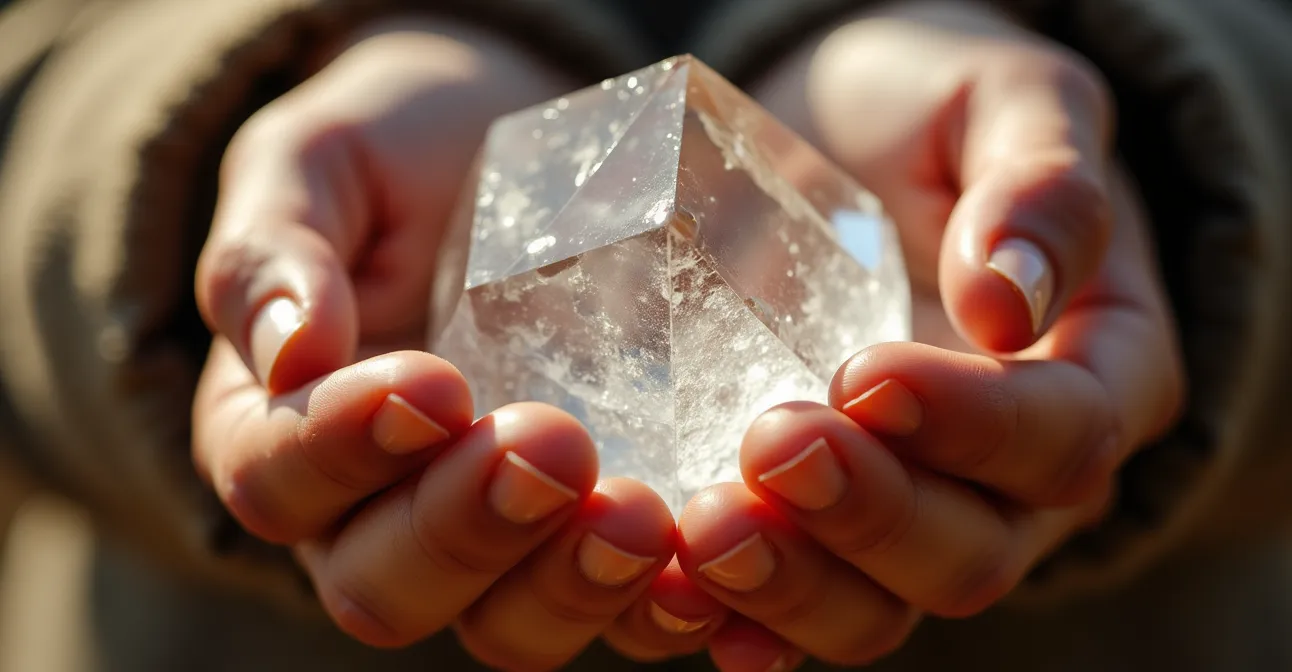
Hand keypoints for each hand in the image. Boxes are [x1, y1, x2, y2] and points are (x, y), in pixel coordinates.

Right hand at [190, 18, 676, 667]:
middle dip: (469, 528)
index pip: (276, 478)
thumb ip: (275, 243)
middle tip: (554, 446)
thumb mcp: (318, 161)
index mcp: (281, 431)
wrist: (514, 150)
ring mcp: (496, 540)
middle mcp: (376, 514)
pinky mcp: (591, 536)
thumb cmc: (399, 155)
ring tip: (642, 517)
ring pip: (505, 625)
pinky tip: (707, 575)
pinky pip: (620, 610)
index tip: (432, 384)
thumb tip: (287, 347)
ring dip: (571, 586)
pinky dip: (661, 606)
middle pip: (386, 586)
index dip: (342, 451)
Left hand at [673, 2, 1183, 667]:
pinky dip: (738, 617)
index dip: (972, 425)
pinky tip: (675, 590)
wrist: (845, 142)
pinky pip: (791, 603)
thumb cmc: (934, 112)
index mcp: (1096, 372)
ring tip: (704, 532)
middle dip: (868, 515)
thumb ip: (1040, 183)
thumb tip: (1009, 301)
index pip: (1062, 435)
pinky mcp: (820, 526)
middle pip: (970, 550)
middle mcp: (1014, 476)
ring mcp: (913, 512)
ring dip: (794, 586)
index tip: (865, 372)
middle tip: (770, 445)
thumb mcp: (1006, 99)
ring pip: (880, 606)